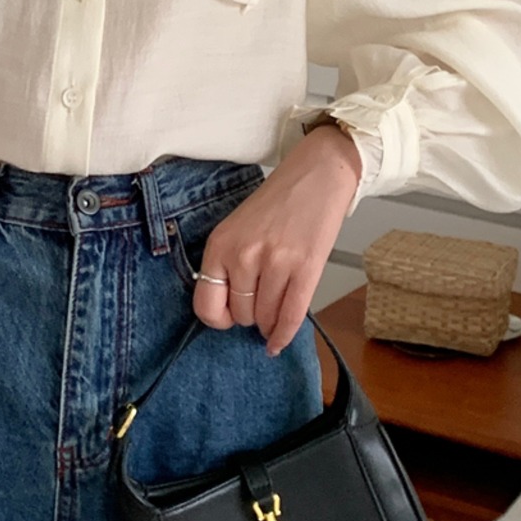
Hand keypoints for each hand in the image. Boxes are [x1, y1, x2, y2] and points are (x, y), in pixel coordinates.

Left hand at [191, 125, 361, 355]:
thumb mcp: (236, 228)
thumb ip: (228, 264)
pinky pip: (290, 317)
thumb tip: (228, 308)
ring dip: (269, 323)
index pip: (205, 304)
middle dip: (250, 316)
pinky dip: (283, 336)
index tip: (228, 317)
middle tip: (260, 304)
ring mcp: (275, 263)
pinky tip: (278, 342)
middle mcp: (244, 255)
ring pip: (265, 318)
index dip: (218, 318)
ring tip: (274, 313)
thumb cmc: (276, 203)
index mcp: (220, 244)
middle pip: (240, 314)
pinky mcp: (306, 269)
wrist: (315, 177)